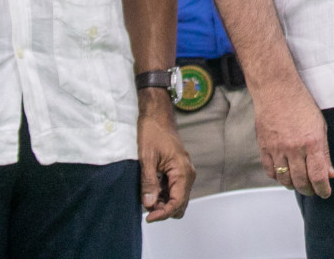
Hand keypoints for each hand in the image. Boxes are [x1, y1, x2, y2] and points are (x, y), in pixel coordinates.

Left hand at [137, 89, 193, 220]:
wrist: (156, 115)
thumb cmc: (153, 131)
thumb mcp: (147, 158)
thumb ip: (149, 182)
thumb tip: (149, 203)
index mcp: (183, 171)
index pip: (177, 202)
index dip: (163, 213)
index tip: (148, 216)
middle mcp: (187, 174)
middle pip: (180, 204)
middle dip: (164, 210)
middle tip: (146, 207)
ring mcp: (183, 173)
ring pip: (177, 198)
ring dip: (163, 203)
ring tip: (146, 197)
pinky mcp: (177, 171)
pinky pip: (173, 189)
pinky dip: (162, 194)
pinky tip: (150, 189)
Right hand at [252, 77, 333, 197]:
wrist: (276, 89)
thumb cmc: (301, 104)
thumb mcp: (320, 126)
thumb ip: (324, 152)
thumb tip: (329, 174)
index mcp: (312, 142)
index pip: (318, 176)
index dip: (323, 189)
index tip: (325, 193)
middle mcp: (294, 148)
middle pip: (301, 182)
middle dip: (309, 190)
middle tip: (312, 190)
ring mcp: (277, 149)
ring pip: (285, 179)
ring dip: (293, 185)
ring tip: (299, 183)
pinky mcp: (264, 147)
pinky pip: (270, 171)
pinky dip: (278, 177)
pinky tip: (284, 174)